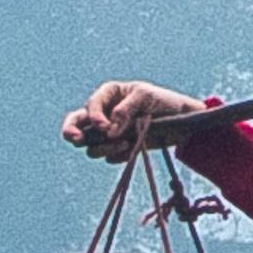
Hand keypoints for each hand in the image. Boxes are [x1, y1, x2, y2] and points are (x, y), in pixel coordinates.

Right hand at [62, 79, 217, 155]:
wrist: (181, 122)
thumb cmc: (162, 101)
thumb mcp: (146, 96)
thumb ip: (126, 109)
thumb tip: (110, 129)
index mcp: (108, 95)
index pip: (90, 107)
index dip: (94, 118)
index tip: (106, 127)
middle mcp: (103, 114)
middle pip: (75, 124)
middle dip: (71, 131)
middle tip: (76, 139)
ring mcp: (108, 134)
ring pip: (90, 146)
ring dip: (102, 148)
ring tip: (124, 144)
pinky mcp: (117, 149)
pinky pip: (107, 156)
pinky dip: (116, 155)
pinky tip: (131, 148)